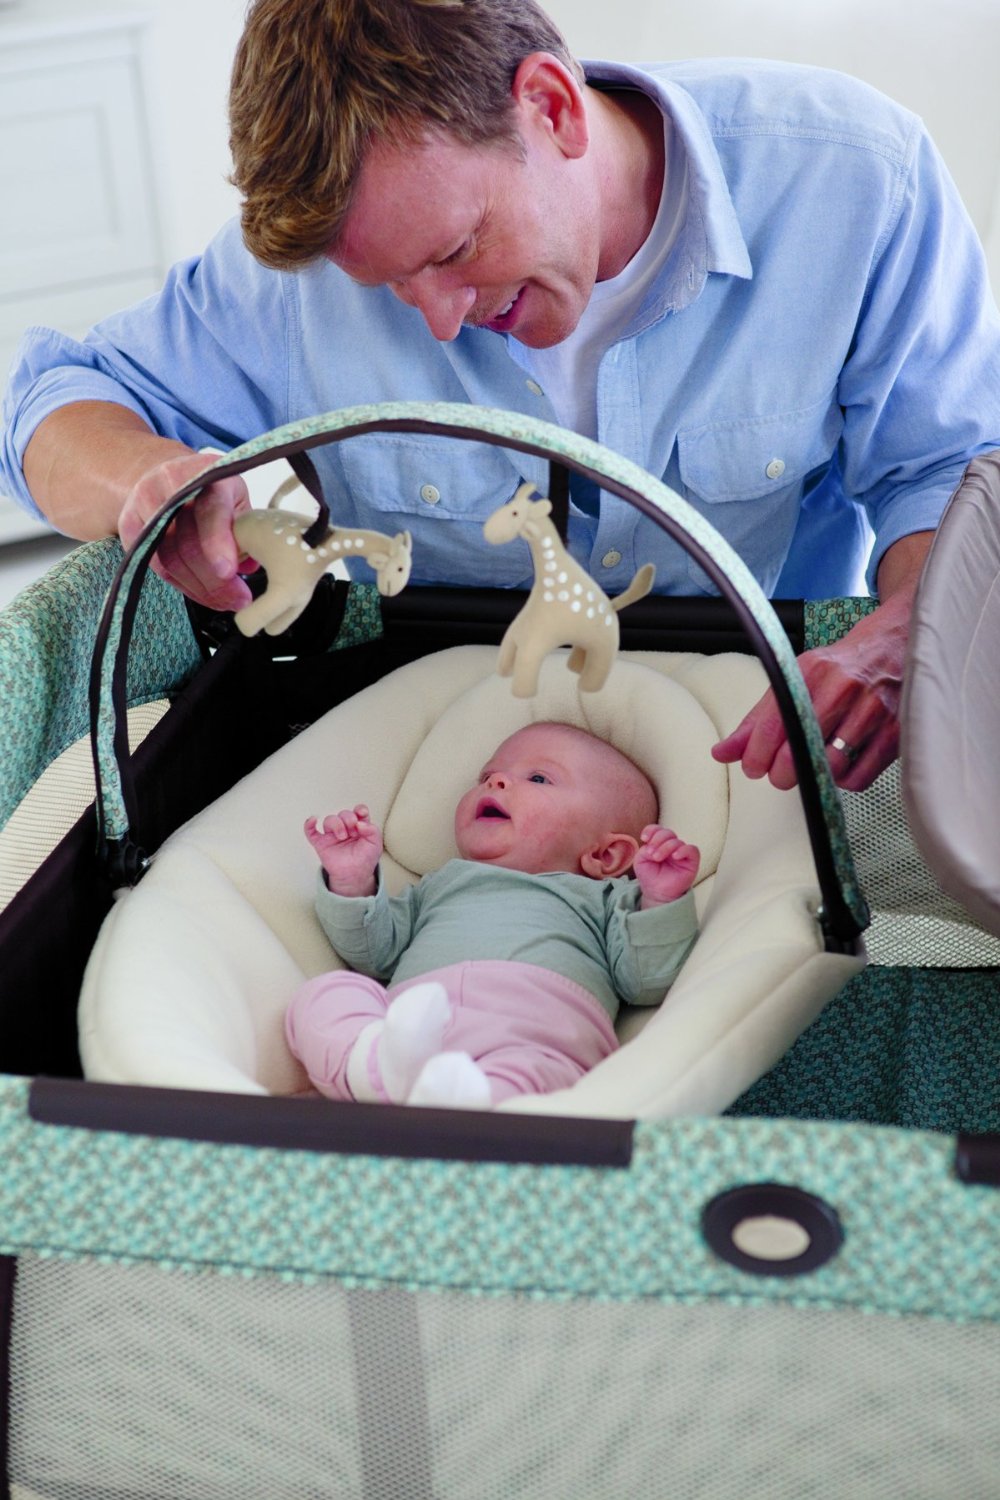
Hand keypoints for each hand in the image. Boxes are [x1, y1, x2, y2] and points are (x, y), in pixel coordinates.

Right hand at [118, 452, 254, 611]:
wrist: (170, 476)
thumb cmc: (213, 491)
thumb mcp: (237, 499)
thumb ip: (244, 529)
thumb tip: (249, 566)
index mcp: (206, 472)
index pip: (210, 509)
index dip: (217, 542)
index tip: (229, 571)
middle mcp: (171, 482)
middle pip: (187, 541)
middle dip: (215, 580)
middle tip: (239, 600)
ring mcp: (145, 502)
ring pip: (169, 558)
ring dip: (200, 588)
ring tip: (225, 602)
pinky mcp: (130, 524)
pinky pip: (154, 565)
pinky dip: (182, 585)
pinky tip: (202, 594)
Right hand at [305, 805, 382, 895]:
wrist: (355, 876)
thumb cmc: (365, 859)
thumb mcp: (375, 843)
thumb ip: (373, 830)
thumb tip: (360, 823)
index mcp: (359, 826)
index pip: (358, 811)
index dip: (359, 809)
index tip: (361, 813)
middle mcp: (346, 828)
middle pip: (344, 814)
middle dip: (348, 819)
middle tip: (353, 832)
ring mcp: (332, 835)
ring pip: (329, 820)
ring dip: (336, 824)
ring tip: (342, 836)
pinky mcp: (321, 843)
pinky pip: (310, 831)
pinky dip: (309, 824)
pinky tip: (313, 820)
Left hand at [634, 825, 699, 906]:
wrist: (656, 893)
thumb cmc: (649, 876)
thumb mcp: (640, 860)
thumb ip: (644, 849)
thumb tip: (654, 845)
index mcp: (659, 843)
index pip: (658, 829)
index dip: (651, 830)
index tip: (644, 838)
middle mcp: (672, 846)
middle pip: (668, 832)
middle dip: (658, 840)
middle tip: (651, 853)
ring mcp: (682, 853)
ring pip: (677, 841)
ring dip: (666, 847)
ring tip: (657, 858)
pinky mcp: (692, 861)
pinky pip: (692, 850)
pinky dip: (683, 850)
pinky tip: (674, 856)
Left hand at [711, 587, 914, 791]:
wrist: (894, 645)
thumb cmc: (839, 668)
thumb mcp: (795, 680)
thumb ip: (757, 720)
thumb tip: (722, 753)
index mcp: (812, 672)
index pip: (775, 722)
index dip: (758, 753)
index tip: (753, 768)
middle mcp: (843, 688)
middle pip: (803, 748)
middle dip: (782, 773)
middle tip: (779, 776)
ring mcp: (874, 709)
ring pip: (832, 766)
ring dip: (815, 777)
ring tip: (810, 769)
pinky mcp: (898, 730)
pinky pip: (861, 776)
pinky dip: (845, 781)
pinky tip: (840, 768)